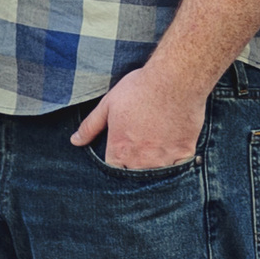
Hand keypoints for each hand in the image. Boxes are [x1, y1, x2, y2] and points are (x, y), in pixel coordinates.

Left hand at [71, 66, 204, 170]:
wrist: (174, 81)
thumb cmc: (139, 89)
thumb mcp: (107, 105)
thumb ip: (90, 126)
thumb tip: (75, 141)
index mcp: (120, 150)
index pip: (113, 171)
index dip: (116, 165)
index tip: (120, 156)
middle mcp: (141, 160)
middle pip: (135, 177)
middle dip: (134, 169)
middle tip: (140, 152)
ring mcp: (164, 160)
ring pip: (157, 177)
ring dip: (154, 169)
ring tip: (156, 152)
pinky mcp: (184, 154)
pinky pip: (179, 169)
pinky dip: (176, 165)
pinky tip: (174, 153)